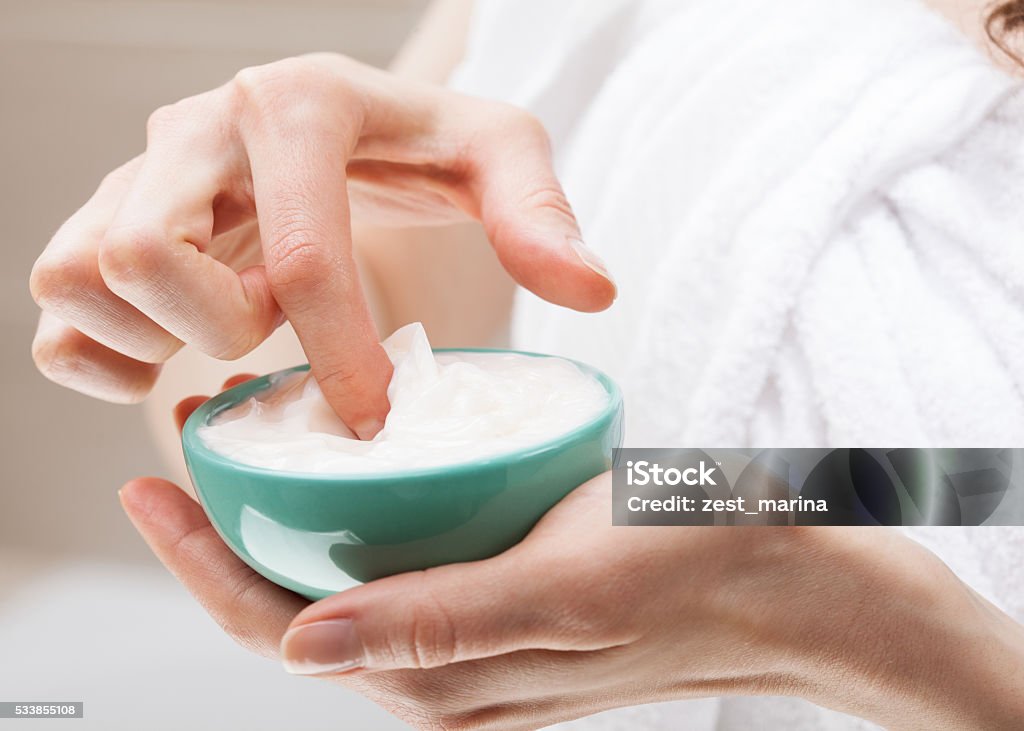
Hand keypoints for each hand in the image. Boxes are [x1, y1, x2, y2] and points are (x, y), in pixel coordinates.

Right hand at [29, 53, 615, 437]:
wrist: (344, 126)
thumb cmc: (421, 146)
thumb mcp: (497, 155)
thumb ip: (541, 214)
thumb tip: (591, 290)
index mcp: (299, 104)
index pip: (302, 254)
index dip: (339, 357)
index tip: (371, 418)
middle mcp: (198, 127)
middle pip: (146, 255)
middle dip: (222, 330)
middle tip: (276, 335)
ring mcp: (137, 171)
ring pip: (79, 273)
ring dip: (156, 337)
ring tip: (233, 330)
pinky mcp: (103, 216)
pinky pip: (55, 302)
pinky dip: (102, 351)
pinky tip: (181, 349)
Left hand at [121, 386, 1023, 730]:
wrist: (787, 582)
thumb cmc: (691, 571)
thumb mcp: (567, 588)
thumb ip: (438, 624)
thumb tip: (303, 646)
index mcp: (446, 683)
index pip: (286, 629)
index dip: (202, 563)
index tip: (148, 483)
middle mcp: (445, 673)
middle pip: (299, 611)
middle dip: (227, 536)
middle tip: (185, 445)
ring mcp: (473, 642)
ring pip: (345, 587)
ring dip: (286, 523)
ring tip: (243, 445)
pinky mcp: (502, 604)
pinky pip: (399, 569)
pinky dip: (356, 518)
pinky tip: (345, 464)